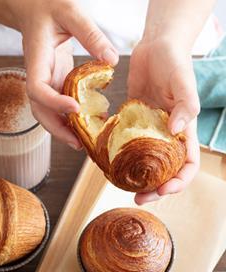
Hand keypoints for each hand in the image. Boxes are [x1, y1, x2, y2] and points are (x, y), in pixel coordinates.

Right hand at [7, 0, 118, 148]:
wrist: (34, 8)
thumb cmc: (47, 6)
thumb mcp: (70, 12)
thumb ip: (91, 34)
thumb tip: (112, 61)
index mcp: (36, 60)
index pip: (38, 89)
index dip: (53, 103)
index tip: (75, 109)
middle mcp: (39, 75)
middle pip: (41, 111)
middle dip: (57, 129)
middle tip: (78, 144)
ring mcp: (47, 81)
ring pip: (49, 112)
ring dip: (64, 129)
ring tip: (84, 143)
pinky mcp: (56, 81)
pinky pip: (60, 104)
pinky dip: (71, 118)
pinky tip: (88, 124)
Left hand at [128, 38, 199, 203]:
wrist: (155, 47)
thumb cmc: (174, 61)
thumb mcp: (184, 81)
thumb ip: (186, 105)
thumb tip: (177, 129)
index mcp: (184, 130)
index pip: (188, 164)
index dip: (179, 181)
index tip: (163, 189)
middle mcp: (166, 134)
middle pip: (165, 170)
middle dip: (154, 188)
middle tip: (138, 198)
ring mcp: (149, 129)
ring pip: (145, 161)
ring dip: (136, 177)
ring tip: (122, 185)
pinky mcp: (133, 120)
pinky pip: (128, 142)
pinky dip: (121, 154)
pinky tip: (110, 161)